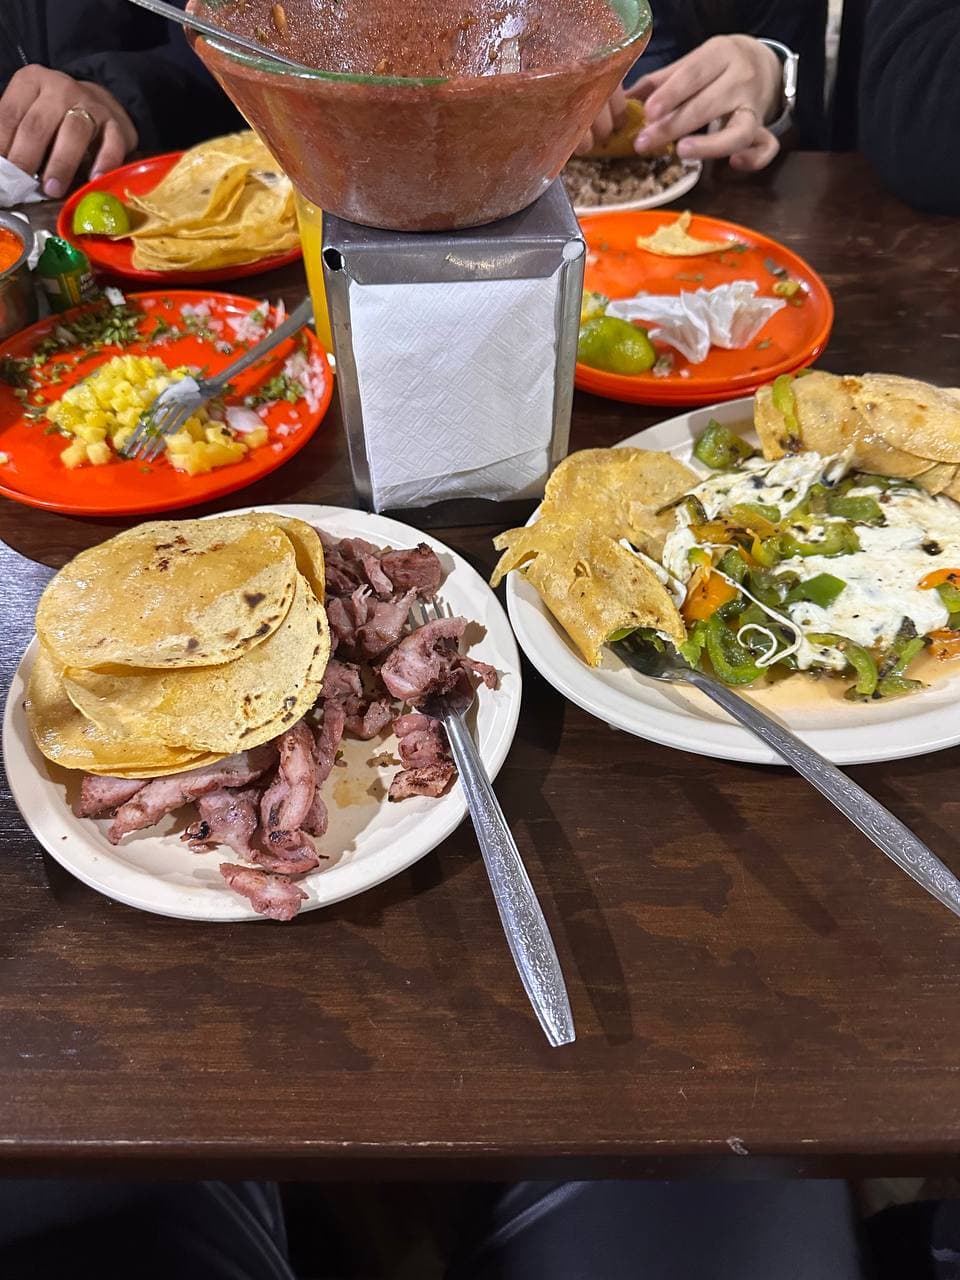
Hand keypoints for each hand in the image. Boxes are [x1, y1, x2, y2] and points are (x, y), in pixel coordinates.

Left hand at [0, 65, 137, 197]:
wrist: (98, 103)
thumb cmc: (55, 116)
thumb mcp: (28, 111)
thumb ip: (15, 133)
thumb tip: (3, 166)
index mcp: (31, 81)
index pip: (10, 114)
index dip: (2, 145)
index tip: (2, 173)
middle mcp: (60, 88)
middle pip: (38, 125)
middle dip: (26, 157)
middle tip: (20, 186)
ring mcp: (91, 105)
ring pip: (73, 133)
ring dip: (61, 164)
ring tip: (52, 189)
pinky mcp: (116, 125)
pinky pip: (111, 145)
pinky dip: (103, 163)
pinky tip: (94, 180)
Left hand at [580, 35, 783, 170]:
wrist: (762, 61)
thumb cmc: (714, 67)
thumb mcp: (690, 65)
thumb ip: (659, 83)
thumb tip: (623, 101)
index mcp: (720, 55)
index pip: (693, 75)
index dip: (670, 95)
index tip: (648, 114)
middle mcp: (740, 79)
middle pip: (708, 105)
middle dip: (674, 127)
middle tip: (644, 143)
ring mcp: (754, 106)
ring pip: (739, 130)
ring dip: (710, 145)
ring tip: (681, 152)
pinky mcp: (764, 128)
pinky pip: (766, 147)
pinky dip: (754, 159)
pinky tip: (733, 165)